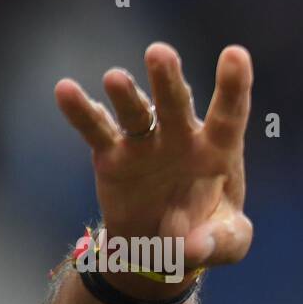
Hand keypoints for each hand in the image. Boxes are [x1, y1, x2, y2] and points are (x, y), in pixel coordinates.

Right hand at [53, 42, 253, 273]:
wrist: (163, 250)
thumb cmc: (207, 237)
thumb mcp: (228, 244)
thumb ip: (222, 242)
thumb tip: (194, 246)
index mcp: (219, 150)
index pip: (229, 115)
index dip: (233, 86)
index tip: (236, 54)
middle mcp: (181, 137)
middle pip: (176, 103)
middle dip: (167, 79)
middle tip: (159, 53)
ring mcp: (146, 142)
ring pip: (135, 112)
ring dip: (126, 95)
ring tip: (115, 79)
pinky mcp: (112, 154)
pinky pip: (96, 129)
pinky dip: (81, 111)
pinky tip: (66, 91)